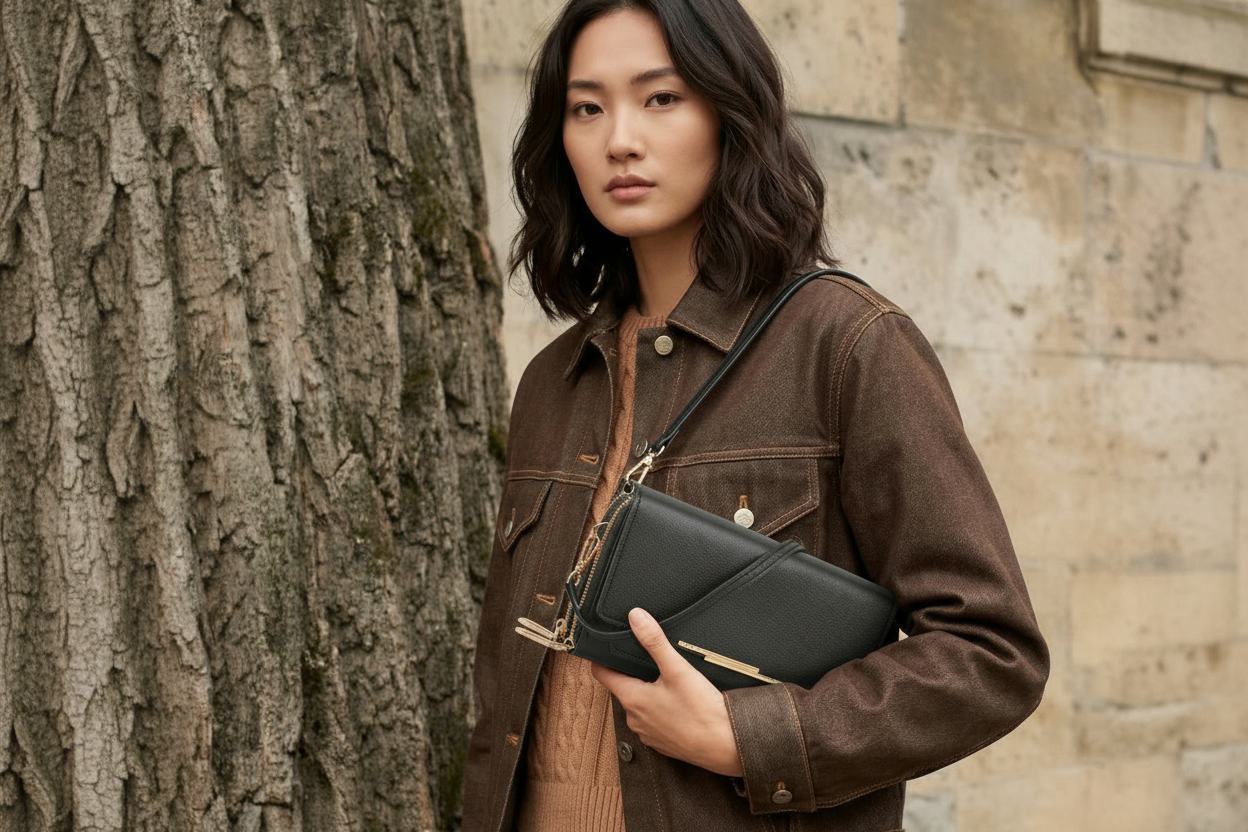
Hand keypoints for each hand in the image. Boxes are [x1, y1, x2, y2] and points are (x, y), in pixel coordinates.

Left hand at [591, 608, 743, 776]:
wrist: (727, 746)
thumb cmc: (702, 712)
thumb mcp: (678, 669)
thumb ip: (654, 641)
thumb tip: (636, 618)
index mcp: (632, 699)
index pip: (601, 674)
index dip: (602, 658)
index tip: (607, 648)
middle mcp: (635, 719)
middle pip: (622, 688)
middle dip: (631, 673)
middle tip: (645, 658)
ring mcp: (648, 733)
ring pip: (639, 705)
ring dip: (648, 693)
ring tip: (666, 680)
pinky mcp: (663, 743)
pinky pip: (654, 721)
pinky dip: (661, 710)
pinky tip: (679, 703)